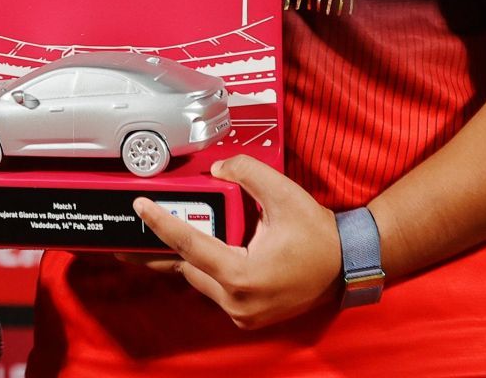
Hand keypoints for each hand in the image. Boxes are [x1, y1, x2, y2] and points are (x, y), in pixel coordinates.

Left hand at [130, 155, 340, 330]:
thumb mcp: (283, 193)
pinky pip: (213, 288)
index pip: (189, 245)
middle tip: (142, 219)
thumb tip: (215, 169)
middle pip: (187, 265)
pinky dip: (205, 268)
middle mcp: (237, 301)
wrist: (345, 266)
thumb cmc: (317, 235)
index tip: (140, 207)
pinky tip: (195, 250)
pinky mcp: (246, 317)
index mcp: (242, 275)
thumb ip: (246, 172)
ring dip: (187, 256)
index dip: (160, 223)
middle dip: (167, 242)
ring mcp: (241, 314)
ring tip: (161, 232)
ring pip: (198, 279)